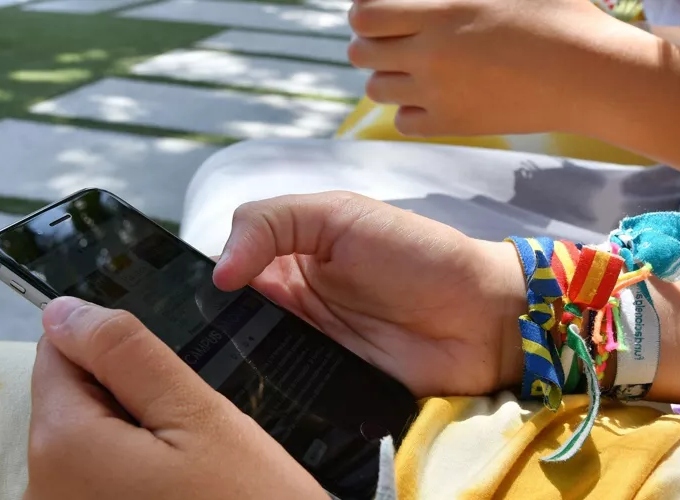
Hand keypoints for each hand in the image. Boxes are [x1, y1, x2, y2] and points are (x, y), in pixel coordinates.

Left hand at [25, 297, 329, 499]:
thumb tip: (64, 310)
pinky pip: (97, 483)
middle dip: (127, 400)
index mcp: (61, 446)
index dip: (113, 349)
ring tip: (191, 470)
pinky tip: (179, 492)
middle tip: (190, 430)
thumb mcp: (197, 415)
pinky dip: (133, 478)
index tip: (164, 374)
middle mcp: (41, 490)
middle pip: (69, 402)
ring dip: (134, 442)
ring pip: (86, 445)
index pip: (56, 352)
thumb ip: (126, 353)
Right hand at [213, 192, 524, 396]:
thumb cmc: (417, 254)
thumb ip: (271, 223)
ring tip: (227, 360)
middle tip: (203, 332)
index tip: (198, 292)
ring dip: (240, 358)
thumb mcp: (340, 213)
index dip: (208, 278)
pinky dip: (270, 390)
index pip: (226, 268)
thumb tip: (218, 272)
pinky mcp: (324, 387)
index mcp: (288, 256)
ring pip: (250, 356)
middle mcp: (290, 303)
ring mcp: (306, 347)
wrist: (482, 317)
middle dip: (216, 324)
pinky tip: (258, 388)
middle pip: (230, 318)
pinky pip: (284, 392)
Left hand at [346, 0, 627, 135]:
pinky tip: (430, 95)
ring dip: (387, 75)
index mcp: (442, 10)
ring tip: (412, 66)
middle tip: (392, 37)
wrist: (592, 74)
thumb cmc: (563, 14)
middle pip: (361, 53)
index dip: (364, 11)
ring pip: (376, 90)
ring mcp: (440, 94)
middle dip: (370, 42)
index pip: (365, 15)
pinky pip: (403, 122)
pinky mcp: (455, 125)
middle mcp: (432, 55)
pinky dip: (408, 109)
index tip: (378, 10)